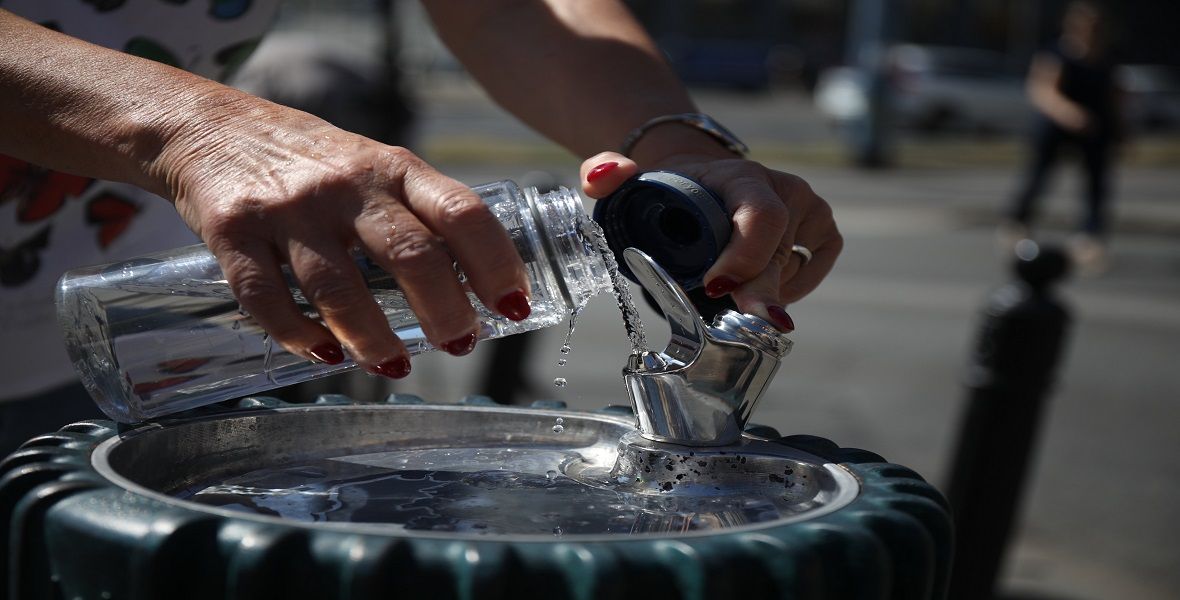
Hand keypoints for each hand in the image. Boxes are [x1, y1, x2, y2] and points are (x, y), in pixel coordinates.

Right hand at [160, 93, 531, 376]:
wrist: (209, 128)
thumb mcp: (375, 167)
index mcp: (393, 167)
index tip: (513, 306)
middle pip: (411, 253)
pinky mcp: (232, 232)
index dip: (496, 263)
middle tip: (460, 343)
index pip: (460, 212)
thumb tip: (477, 284)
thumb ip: (418, 214)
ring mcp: (288, 209)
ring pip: (338, 286)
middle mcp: (345, 185)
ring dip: (374, 338)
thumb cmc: (312, 160)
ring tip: (394, 367)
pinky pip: (266, 297)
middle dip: (445, 309)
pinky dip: (300, 335)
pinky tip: (325, 356)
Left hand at [580, 151, 840, 331]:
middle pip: (777, 256)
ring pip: (792, 270)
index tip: (715, 287)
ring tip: (724, 293)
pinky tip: (756, 289)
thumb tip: (602, 178)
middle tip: (735, 325)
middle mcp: (786, 189)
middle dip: (755, 296)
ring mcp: (810, 209)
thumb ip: (606, 172)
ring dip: (761, 291)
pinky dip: (789, 288)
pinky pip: (811, 270)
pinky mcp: (821, 230)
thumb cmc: (665, 189)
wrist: (698, 179)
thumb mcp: (629, 179)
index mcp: (742, 177)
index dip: (745, 258)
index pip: (761, 218)